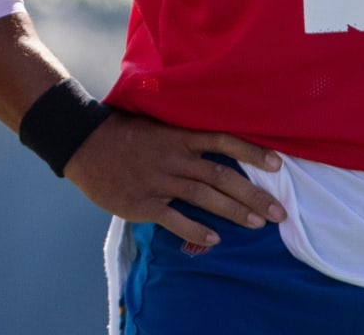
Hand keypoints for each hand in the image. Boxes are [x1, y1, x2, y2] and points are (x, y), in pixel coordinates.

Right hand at [62, 110, 286, 247]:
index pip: (223, 140)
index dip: (251, 151)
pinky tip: (215, 240)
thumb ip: (182, 133)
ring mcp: (159, 180)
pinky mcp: (143, 202)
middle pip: (222, 175)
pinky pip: (175, 219)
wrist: (84, 144)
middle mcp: (174, 157)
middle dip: (253, 194)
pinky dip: (196, 231)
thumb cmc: (122, 132)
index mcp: (178, 135)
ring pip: (204, 197)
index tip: (278, 163)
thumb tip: (213, 138)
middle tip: (279, 211)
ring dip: (234, 212)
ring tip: (257, 224)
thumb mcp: (155, 122)